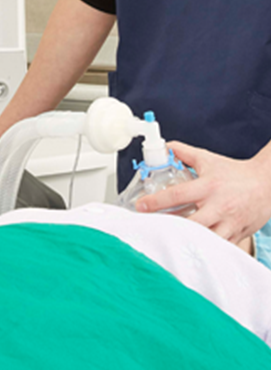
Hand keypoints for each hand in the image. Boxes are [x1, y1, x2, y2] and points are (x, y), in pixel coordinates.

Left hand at [136, 141, 270, 245]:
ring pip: (205, 240)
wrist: (269, 183)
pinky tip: (190, 251)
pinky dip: (205, 251)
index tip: (139, 206)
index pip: (177, 195)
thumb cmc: (237, 173)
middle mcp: (219, 207)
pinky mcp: (238, 235)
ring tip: (168, 242)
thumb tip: (164, 147)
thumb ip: (184, 153)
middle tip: (150, 229)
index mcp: (209, 187)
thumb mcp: (209, 160)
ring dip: (187, 242)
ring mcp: (229, 223)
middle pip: (190, 224)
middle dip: (169, 228)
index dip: (156, 202)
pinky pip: (219, 248)